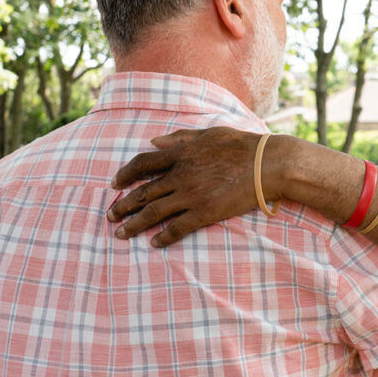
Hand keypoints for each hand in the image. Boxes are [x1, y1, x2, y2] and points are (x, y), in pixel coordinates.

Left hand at [107, 127, 266, 246]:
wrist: (267, 164)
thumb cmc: (242, 145)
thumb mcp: (208, 133)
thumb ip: (179, 137)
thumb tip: (153, 140)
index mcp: (180, 153)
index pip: (142, 164)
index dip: (124, 175)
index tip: (114, 184)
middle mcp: (180, 175)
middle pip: (142, 193)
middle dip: (122, 206)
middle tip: (110, 216)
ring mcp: (191, 195)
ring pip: (153, 213)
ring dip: (134, 225)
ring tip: (121, 234)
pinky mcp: (204, 213)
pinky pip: (177, 228)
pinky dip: (163, 237)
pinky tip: (154, 243)